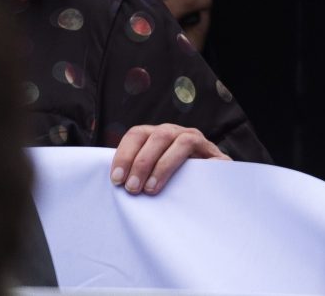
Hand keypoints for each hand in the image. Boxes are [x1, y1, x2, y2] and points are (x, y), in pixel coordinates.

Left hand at [110, 123, 227, 194]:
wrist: (206, 190)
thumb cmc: (169, 185)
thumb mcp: (148, 176)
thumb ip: (134, 174)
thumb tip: (109, 185)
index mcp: (155, 136)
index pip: (136, 134)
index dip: (124, 155)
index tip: (117, 179)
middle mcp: (176, 133)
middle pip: (157, 136)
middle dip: (141, 162)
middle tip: (133, 188)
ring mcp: (197, 141)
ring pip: (180, 141)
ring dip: (162, 165)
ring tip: (151, 189)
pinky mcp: (214, 153)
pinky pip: (204, 153)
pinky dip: (193, 166)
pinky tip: (182, 184)